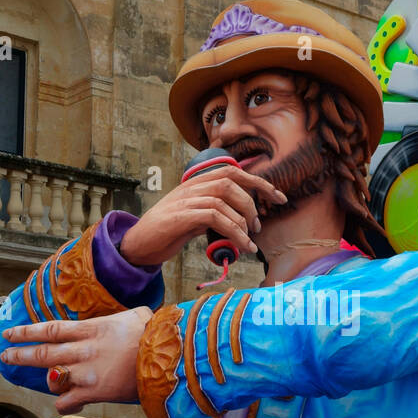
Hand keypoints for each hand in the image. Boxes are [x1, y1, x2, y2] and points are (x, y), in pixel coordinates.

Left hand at [0, 306, 153, 413]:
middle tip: (4, 354)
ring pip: (50, 376)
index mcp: (90, 330)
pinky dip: (64, 403)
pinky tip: (67, 403)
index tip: (10, 332)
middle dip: (20, 353)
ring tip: (31, 379)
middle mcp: (82, 350)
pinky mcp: (94, 392)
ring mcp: (86, 372)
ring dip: (39, 378)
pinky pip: (68, 401)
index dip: (27, 331)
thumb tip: (132, 316)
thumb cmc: (155, 336)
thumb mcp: (135, 317)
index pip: (50, 329)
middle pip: (42, 352)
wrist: (165, 358)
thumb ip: (122, 318)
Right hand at [119, 163, 288, 266]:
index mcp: (196, 183)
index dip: (259, 182)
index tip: (280, 197)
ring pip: (224, 198)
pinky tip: (242, 246)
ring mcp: (185, 200)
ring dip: (243, 220)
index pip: (232, 172)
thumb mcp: (195, 217)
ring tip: (249, 240)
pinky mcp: (181, 217)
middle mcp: (191, 187)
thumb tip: (240, 218)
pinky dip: (234, 232)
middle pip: (231, 181)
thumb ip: (214, 211)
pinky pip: (214, 217)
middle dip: (252, 203)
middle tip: (257, 226)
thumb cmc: (167, 233)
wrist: (137, 245)